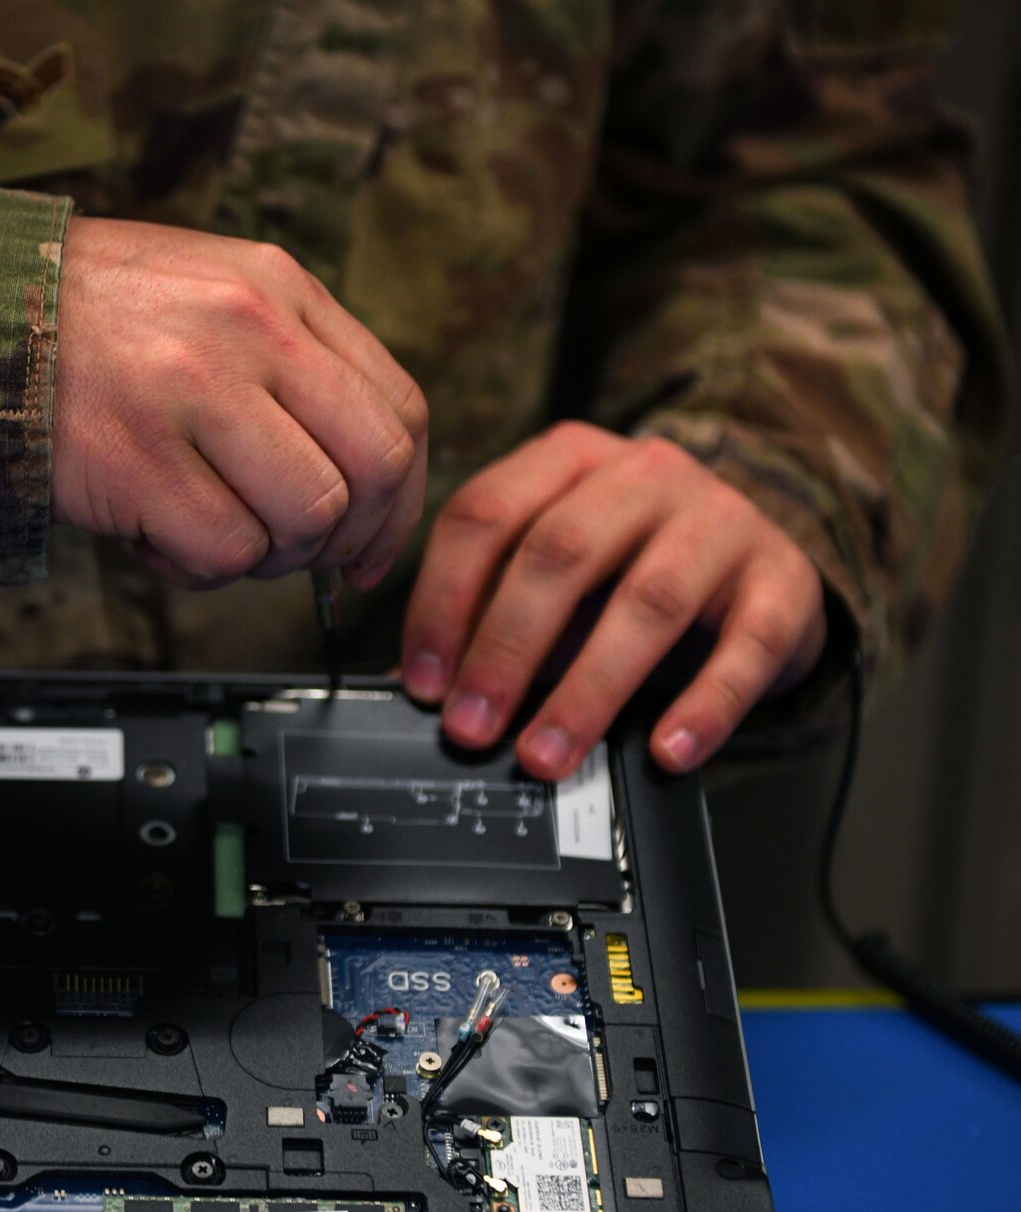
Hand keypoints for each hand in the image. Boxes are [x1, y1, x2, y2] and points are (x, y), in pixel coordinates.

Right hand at [51, 217, 426, 588]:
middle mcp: (250, 332)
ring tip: (220, 534)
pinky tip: (161, 538)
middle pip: (371, 469)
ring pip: (304, 518)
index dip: (400, 497)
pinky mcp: (138, 459)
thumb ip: (293, 363)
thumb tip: (362, 477)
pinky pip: (222, 551)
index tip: (371, 538)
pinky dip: (202, 568)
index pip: (401, 410)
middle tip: (308, 554)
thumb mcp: (214, 295)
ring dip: (273, 556)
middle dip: (351, 536)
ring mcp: (193, 393)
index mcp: (281, 289)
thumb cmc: (94, 319)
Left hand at [400, 422, 826, 777]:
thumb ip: (493, 611)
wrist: (758, 561)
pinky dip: (706, 705)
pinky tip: (666, 751)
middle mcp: (647, 474)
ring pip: (649, 601)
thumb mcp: (557, 573)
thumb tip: (428, 686)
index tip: (426, 681)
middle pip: (561, 552)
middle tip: (471, 726)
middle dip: (506, 649)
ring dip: (588, 689)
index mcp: (569, 458)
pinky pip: (748, 645)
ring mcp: (723, 520)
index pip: (486, 514)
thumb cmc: (631, 569)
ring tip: (546, 754)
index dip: (443, 600)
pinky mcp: (785, 580)